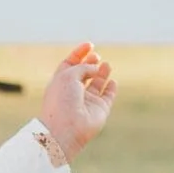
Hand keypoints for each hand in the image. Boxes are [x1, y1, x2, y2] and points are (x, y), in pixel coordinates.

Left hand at [37, 43, 116, 162]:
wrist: (66, 128)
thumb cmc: (62, 101)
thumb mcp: (68, 75)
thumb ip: (83, 67)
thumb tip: (96, 68)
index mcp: (60, 83)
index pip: (70, 64)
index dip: (79, 53)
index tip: (89, 44)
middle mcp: (73, 92)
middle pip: (83, 74)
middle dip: (90, 63)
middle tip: (96, 56)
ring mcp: (87, 102)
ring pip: (96, 84)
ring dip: (101, 73)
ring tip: (106, 64)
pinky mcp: (99, 110)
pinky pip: (107, 96)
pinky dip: (111, 88)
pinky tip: (113, 81)